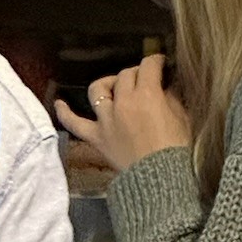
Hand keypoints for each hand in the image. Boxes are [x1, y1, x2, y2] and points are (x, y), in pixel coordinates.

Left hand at [56, 53, 191, 173]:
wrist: (160, 179)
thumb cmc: (177, 149)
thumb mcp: (182, 117)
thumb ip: (171, 96)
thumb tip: (165, 85)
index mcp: (148, 95)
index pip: (148, 66)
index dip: (156, 61)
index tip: (160, 64)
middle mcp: (123, 102)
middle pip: (124, 75)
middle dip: (136, 73)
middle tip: (145, 80)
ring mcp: (106, 120)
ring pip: (99, 89)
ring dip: (108, 83)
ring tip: (115, 86)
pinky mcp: (96, 137)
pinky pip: (74, 123)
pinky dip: (65, 112)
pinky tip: (59, 103)